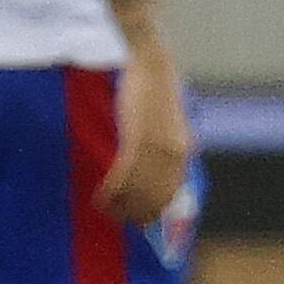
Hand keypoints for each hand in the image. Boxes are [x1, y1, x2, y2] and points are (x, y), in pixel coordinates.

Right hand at [97, 36, 192, 227]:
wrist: (152, 65)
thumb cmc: (156, 88)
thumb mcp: (167, 122)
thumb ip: (165, 144)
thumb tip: (153, 164)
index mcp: (183, 151)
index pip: (171, 193)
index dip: (154, 210)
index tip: (140, 218)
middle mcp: (173, 155)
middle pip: (154, 197)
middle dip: (136, 212)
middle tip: (118, 217)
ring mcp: (155, 150)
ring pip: (137, 191)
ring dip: (120, 205)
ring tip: (105, 208)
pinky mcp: (136, 141)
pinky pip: (122, 177)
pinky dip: (110, 191)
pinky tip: (100, 197)